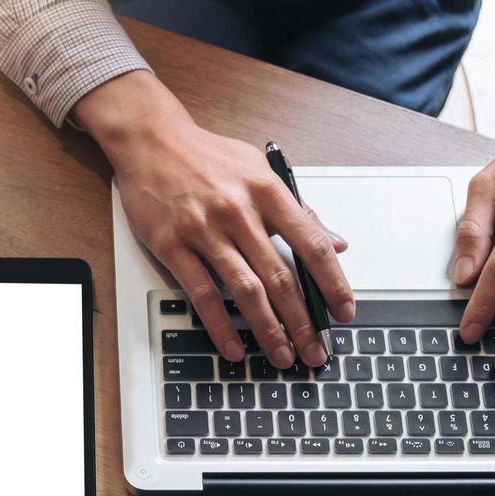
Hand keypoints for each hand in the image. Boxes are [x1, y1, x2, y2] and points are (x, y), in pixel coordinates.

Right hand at [73, 71, 352, 366]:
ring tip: (282, 355)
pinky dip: (220, 325)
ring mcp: (204, 230)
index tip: (343, 311)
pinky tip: (234, 346)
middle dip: (303, 321)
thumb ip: (298, 209)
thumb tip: (335, 242)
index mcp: (267, 191)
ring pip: (245, 291)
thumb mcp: (260, 170)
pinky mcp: (172, 245)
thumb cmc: (207, 156)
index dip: (332, 283)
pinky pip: (202, 294)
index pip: (312, 244)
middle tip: (315, 350)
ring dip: (268, 330)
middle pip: (280, 277)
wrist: (151, 140)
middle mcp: (238, 211)